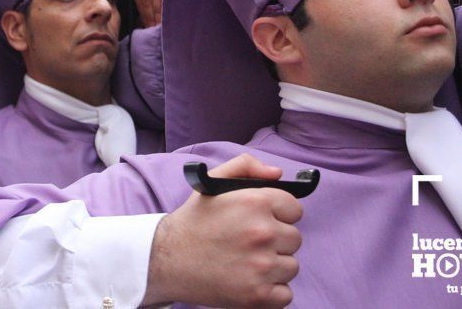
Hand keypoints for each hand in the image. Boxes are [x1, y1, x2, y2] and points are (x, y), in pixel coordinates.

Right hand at [142, 154, 302, 307]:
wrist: (166, 259)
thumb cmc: (193, 222)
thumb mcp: (212, 182)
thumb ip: (245, 166)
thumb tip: (278, 173)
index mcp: (254, 202)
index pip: (295, 209)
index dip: (279, 214)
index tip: (262, 221)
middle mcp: (263, 232)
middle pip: (294, 238)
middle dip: (276, 240)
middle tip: (249, 242)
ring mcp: (262, 266)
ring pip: (291, 266)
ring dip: (274, 266)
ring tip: (246, 261)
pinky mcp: (259, 295)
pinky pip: (286, 294)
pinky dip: (271, 292)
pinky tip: (249, 281)